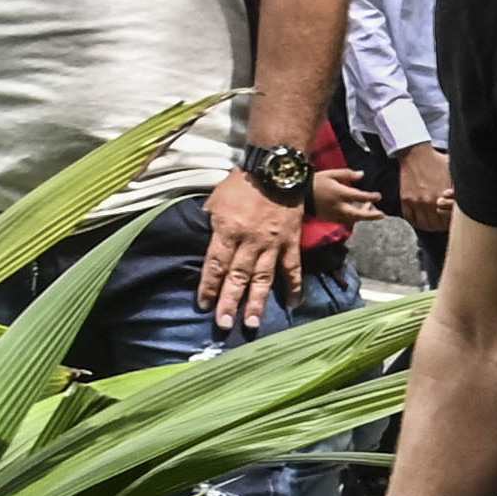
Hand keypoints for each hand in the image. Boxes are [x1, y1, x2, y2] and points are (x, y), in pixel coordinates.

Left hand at [199, 168, 309, 330]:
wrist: (274, 171)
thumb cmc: (241, 185)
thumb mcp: (216, 201)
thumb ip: (211, 224)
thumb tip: (206, 244)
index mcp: (227, 230)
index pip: (215, 264)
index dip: (208, 286)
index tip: (203, 305)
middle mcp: (249, 241)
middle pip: (237, 276)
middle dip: (230, 302)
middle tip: (224, 324)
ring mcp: (272, 244)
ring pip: (263, 278)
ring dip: (257, 302)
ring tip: (252, 323)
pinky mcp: (290, 243)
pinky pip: (292, 268)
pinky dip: (293, 286)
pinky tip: (291, 303)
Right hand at [306, 167, 383, 225]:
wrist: (298, 193)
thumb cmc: (316, 180)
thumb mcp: (331, 173)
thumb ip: (347, 174)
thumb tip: (362, 174)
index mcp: (340, 193)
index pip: (360, 197)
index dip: (371, 197)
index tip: (379, 196)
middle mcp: (339, 206)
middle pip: (359, 214)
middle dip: (371, 215)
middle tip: (382, 214)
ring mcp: (334, 214)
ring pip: (353, 220)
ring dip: (363, 217)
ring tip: (370, 212)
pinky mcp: (329, 219)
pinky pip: (344, 221)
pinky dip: (353, 219)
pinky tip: (357, 215)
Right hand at [397, 143, 456, 239]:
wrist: (416, 153)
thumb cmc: (438, 162)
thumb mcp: (454, 174)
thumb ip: (460, 189)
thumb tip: (472, 199)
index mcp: (442, 196)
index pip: (449, 220)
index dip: (452, 222)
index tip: (453, 221)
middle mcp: (429, 201)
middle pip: (437, 225)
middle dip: (442, 227)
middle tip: (444, 225)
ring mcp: (416, 201)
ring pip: (424, 224)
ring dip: (430, 226)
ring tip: (434, 225)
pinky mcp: (405, 199)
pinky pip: (410, 218)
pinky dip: (416, 222)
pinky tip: (421, 221)